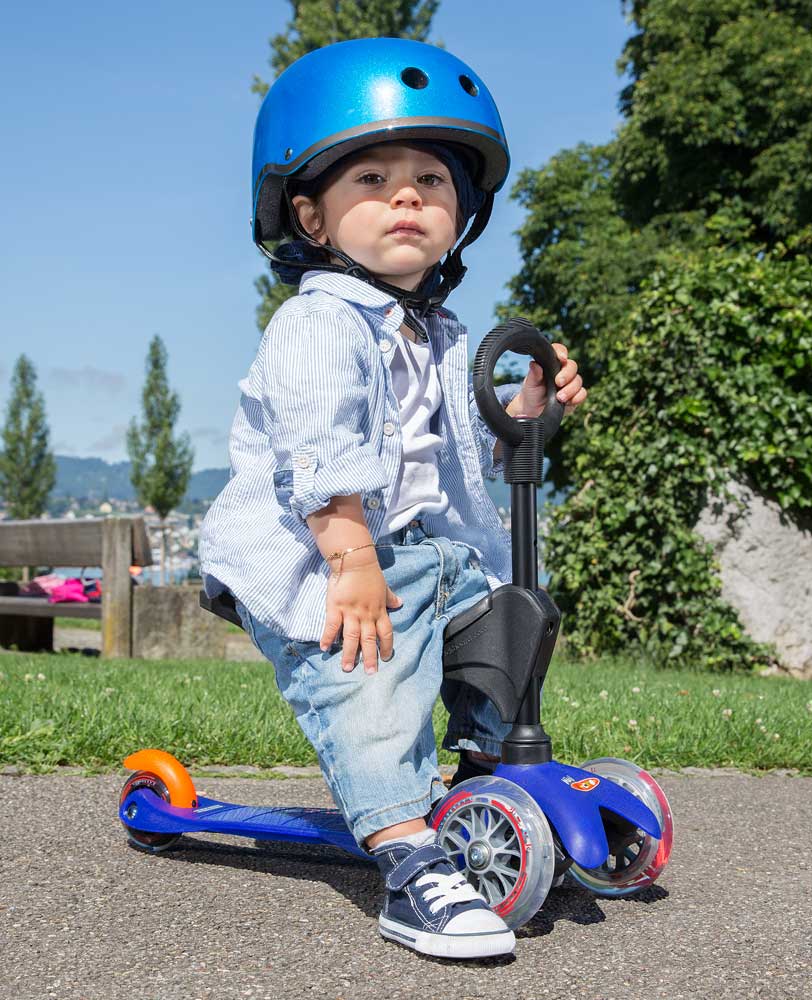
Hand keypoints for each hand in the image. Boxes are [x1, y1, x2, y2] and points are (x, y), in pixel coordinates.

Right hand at [319, 551, 402, 673]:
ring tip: (347, 668)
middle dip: (370, 657)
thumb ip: (390, 598)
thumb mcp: (384, 587)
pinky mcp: (336, 607)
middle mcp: (366, 615)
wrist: (354, 561)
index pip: (386, 632)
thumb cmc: (370, 574)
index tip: (386, 658)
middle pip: (369, 640)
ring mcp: (350, 612)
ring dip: (349, 653)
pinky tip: (324, 648)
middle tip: (369, 673)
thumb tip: (400, 603)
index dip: (387, 646)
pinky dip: (328, 637)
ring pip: (351, 637)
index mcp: (379, 611)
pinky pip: (332, 625)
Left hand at [511, 343, 585, 417]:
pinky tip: (568, 402)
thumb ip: (534, 375)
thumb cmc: (532, 393)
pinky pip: (582, 394)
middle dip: (567, 374)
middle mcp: (563, 371)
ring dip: (570, 389)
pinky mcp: (575, 396)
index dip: (562, 352)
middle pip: (572, 366)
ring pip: (578, 380)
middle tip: (558, 383)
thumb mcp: (530, 384)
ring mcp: (570, 383)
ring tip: (559, 398)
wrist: (534, 410)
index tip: (561, 358)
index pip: (559, 351)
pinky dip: (577, 398)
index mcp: (552, 363)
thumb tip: (534, 364)